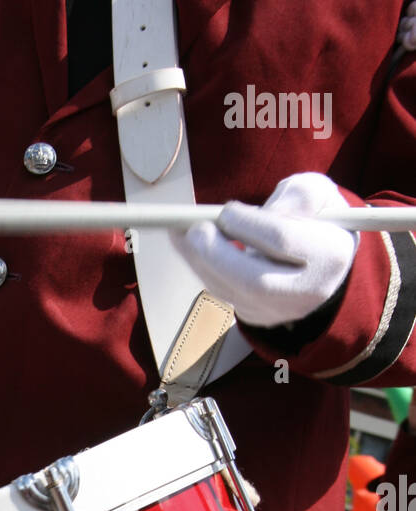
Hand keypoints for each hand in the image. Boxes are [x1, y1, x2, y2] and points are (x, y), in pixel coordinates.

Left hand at [175, 173, 357, 327]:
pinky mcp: (257, 316)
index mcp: (329, 255)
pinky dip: (201, 269)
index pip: (283, 242)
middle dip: (217, 255)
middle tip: (194, 230)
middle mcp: (306, 291)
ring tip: (180, 232)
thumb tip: (257, 214)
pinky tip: (187, 246)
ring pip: (232, 292)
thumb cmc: (317, 219)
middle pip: (255, 282)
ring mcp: (280, 310)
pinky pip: (223, 294)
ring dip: (200, 261)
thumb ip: (296, 195)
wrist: (321, 263)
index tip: (226, 210)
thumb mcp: (318, 194)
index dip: (249, 225)